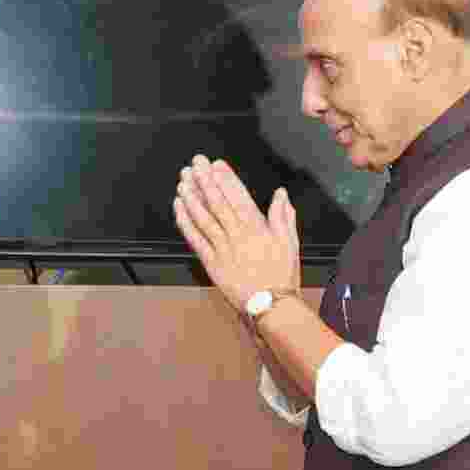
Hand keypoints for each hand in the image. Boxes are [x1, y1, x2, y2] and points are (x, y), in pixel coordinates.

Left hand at [173, 155, 301, 311]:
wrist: (271, 306)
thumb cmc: (281, 276)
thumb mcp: (290, 243)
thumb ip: (284, 216)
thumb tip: (281, 195)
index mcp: (257, 227)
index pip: (238, 196)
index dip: (226, 178)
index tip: (216, 164)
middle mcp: (237, 235)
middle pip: (217, 202)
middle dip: (205, 180)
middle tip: (195, 164)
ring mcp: (222, 248)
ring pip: (204, 217)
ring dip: (192, 197)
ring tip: (183, 180)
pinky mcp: (211, 263)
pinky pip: (195, 239)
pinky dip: (186, 222)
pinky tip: (179, 208)